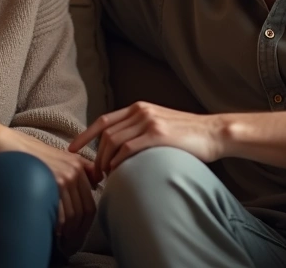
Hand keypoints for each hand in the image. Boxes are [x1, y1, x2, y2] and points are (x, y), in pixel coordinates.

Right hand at [0, 125, 96, 254]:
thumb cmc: (30, 152)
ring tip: (62, 241)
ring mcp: (64, 178)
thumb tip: (96, 182)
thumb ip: (80, 167)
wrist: (10, 144)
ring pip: (74, 215)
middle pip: (85, 210)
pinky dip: (59, 227)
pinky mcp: (53, 183)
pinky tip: (54, 232)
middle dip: (79, 231)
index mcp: (79, 165)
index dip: (86, 222)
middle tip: (71, 243)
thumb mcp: (60, 155)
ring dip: (69, 232)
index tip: (78, 233)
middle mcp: (74, 171)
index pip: (90, 202)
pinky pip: (61, 213)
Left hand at [69, 102, 226, 173]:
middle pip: (105, 134)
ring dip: (104, 161)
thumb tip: (121, 150)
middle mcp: (141, 111)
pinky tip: (117, 173)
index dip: (85, 135)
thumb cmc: (188, 135)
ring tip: (104, 177)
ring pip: (113, 142)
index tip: (72, 148)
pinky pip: (128, 149)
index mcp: (139, 108)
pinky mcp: (157, 135)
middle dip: (94, 155)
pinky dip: (118, 162)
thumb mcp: (160, 125)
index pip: (104, 121)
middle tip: (93, 174)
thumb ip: (140, 131)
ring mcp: (149, 122)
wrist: (214, 133)